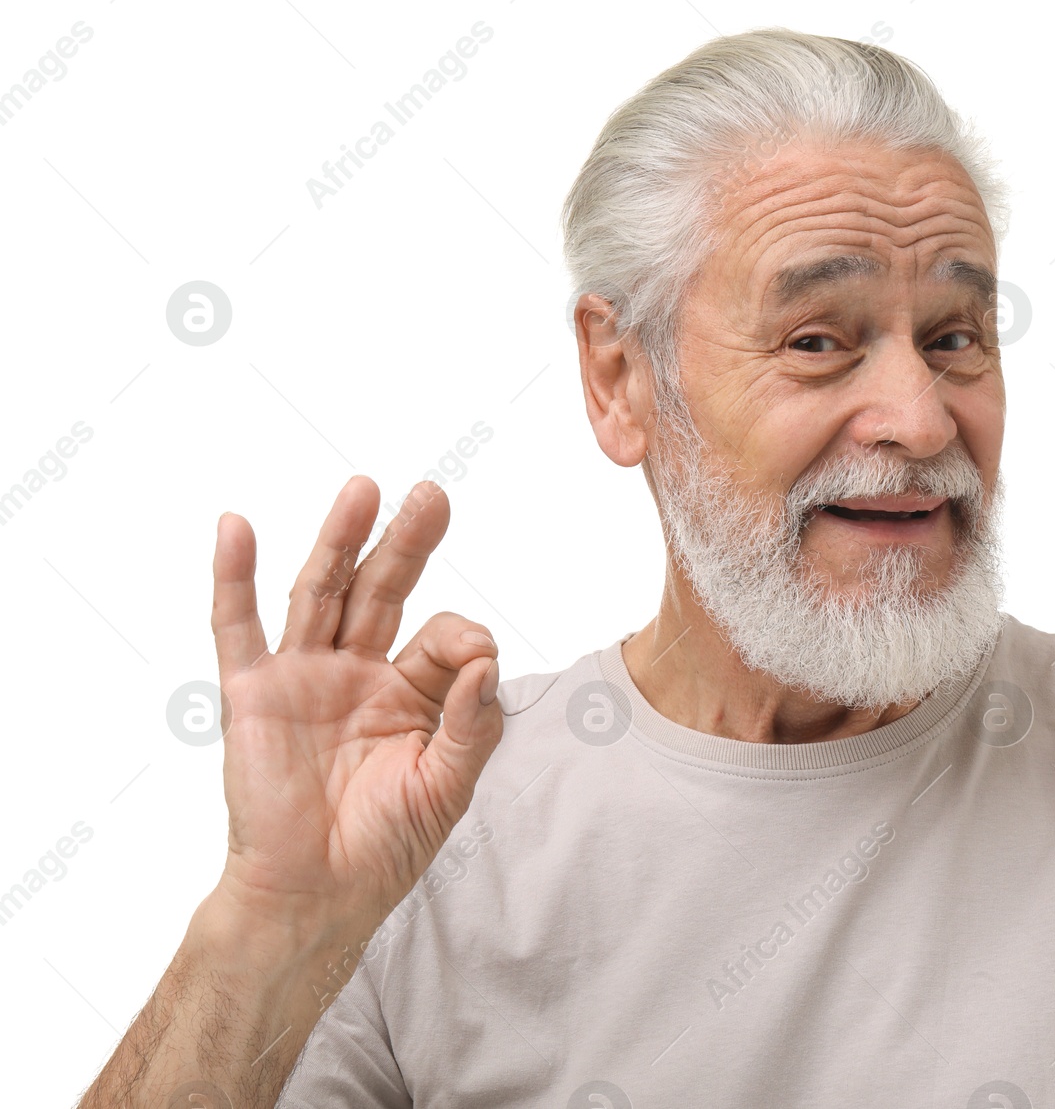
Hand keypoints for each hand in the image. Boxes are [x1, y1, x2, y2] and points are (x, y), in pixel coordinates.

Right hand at [206, 476, 504, 943]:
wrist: (318, 896)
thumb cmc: (385, 846)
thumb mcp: (448, 784)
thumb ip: (472, 722)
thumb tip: (488, 661)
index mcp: (409, 693)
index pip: (444, 638)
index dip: (464, 640)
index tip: (476, 662)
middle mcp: (357, 674)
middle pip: (383, 590)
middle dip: (407, 541)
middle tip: (432, 492)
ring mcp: (303, 678)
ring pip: (323, 592)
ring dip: (340, 538)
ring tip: (365, 488)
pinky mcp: (254, 694)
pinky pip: (237, 627)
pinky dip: (234, 576)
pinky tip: (237, 527)